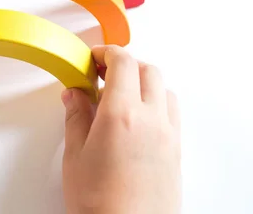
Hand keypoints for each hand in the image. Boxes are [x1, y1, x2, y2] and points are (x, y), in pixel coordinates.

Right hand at [61, 45, 180, 213]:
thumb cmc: (99, 204)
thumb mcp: (75, 156)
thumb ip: (76, 116)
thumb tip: (75, 94)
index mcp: (122, 115)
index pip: (123, 63)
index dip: (106, 53)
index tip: (92, 59)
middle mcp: (152, 120)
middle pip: (147, 70)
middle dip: (124, 64)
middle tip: (101, 74)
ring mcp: (169, 135)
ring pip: (163, 89)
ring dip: (143, 82)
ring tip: (119, 96)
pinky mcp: (177, 151)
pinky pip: (172, 111)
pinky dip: (156, 102)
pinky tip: (136, 117)